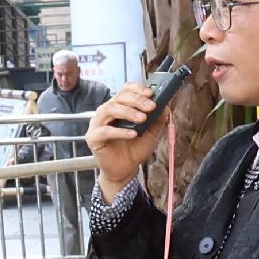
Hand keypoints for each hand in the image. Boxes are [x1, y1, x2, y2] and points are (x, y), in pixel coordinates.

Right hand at [84, 82, 167, 197]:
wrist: (126, 169)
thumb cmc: (135, 149)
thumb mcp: (152, 133)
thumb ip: (158, 119)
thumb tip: (165, 106)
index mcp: (120, 107)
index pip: (125, 90)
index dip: (137, 89)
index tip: (151, 94)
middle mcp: (107, 112)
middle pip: (118, 98)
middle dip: (136, 100)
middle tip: (150, 107)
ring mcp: (98, 124)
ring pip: (110, 109)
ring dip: (128, 112)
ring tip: (142, 119)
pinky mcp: (93, 138)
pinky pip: (105, 131)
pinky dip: (120, 131)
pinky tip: (133, 134)